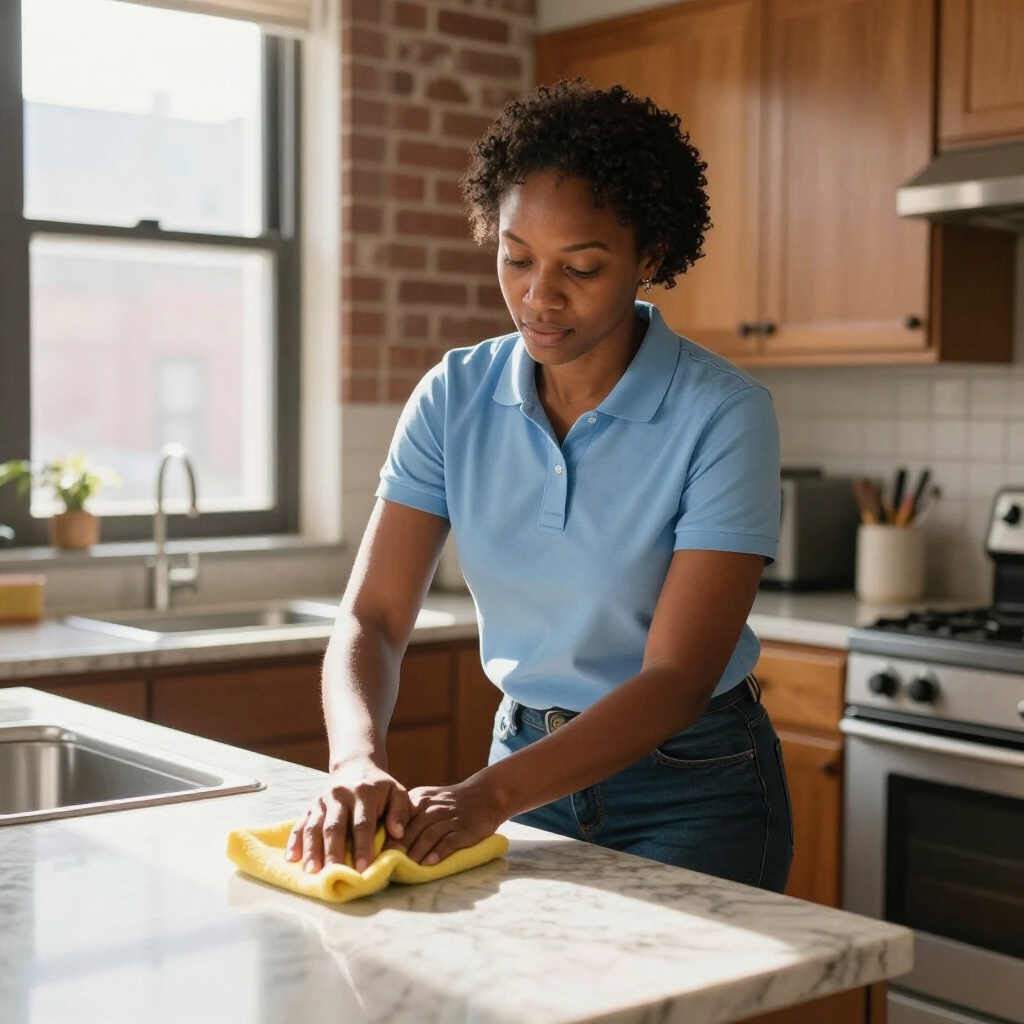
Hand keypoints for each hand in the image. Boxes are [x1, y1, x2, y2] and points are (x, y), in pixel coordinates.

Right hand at [285, 757, 410, 873]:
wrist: (357, 768)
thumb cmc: (381, 789)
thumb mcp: (397, 793)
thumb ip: (400, 813)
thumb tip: (398, 835)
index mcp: (364, 792)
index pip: (363, 823)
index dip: (363, 847)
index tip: (363, 870)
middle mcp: (340, 794)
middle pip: (335, 827)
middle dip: (334, 853)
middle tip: (333, 875)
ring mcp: (322, 800)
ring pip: (315, 826)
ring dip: (312, 850)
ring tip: (310, 872)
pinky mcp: (311, 805)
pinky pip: (300, 823)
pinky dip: (295, 841)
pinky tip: (291, 858)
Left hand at [389, 777, 503, 865]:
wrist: (485, 795)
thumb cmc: (452, 802)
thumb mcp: (428, 799)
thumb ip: (410, 812)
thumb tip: (385, 836)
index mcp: (421, 799)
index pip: (400, 817)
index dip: (388, 835)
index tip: (377, 851)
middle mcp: (434, 807)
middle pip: (412, 828)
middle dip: (399, 847)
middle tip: (386, 864)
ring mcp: (451, 818)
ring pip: (429, 835)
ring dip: (417, 852)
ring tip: (407, 867)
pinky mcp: (465, 829)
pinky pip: (450, 841)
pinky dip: (439, 852)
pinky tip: (430, 864)